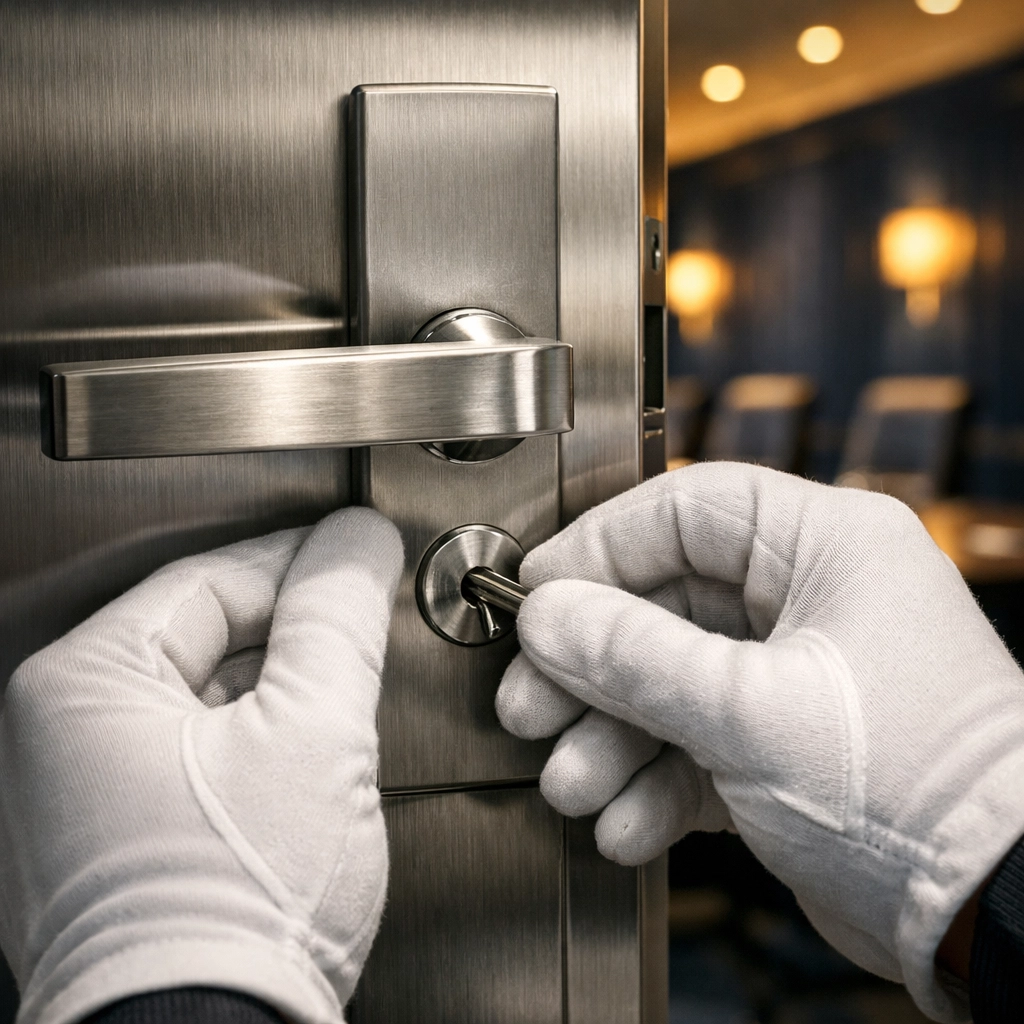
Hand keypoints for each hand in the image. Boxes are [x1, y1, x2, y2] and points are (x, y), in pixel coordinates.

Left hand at [0, 507, 402, 1023]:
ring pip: (207, 699)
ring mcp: (79, 799)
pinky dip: (256, 750)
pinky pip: (196, 758)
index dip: (303, 564)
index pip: (213, 578)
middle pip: (207, 638)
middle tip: (363, 641)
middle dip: (297, 636)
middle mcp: (58, 739)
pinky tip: (301, 779)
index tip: (361, 562)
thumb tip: (356, 540)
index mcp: (81, 686)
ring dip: (283, 696)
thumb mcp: (314, 731)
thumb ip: (337, 616)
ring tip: (341, 718)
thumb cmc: (237, 909)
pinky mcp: (112, 848)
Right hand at [496, 462, 1023, 1021]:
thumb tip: (546, 615)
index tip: (535, 594)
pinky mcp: (788, 747)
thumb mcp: (749, 714)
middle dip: (593, 669)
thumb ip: (632, 657)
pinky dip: (654, 782)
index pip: (685, 511)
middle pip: (665, 604)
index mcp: (828, 547)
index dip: (598, 549)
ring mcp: (798, 676)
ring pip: (673, 681)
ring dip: (613, 737)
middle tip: (531, 706)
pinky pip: (696, 743)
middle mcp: (814, 600)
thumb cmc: (917, 794)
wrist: (998, 922)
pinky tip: (627, 823)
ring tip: (574, 784)